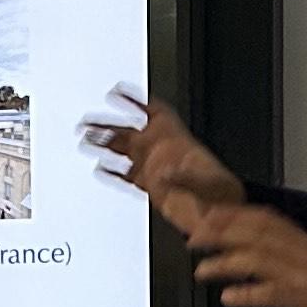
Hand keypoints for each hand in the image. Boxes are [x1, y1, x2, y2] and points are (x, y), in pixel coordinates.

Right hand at [79, 85, 241, 209]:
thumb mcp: (203, 182)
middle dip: (107, 124)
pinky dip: (113, 171)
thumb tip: (162, 177)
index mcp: (176, 141)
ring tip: (86, 138)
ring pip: (124, 151)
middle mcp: (162, 151)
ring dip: (105, 144)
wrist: (219, 215)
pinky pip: (127, 175)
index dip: (135, 100)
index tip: (117, 91)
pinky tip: (100, 168)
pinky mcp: (151, 185)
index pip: (152, 112)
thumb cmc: (218, 193)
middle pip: (130, 131)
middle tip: (88, 120)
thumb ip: (180, 179)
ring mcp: (155, 167)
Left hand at [173, 196, 306, 306]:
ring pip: (260, 258)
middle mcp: (306, 253)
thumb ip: (288, 270)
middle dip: (222, 231)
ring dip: (226, 263)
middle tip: (194, 237)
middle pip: (257, 232)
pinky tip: (229, 298)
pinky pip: (274, 292)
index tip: (207, 215)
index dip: (234, 216)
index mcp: (306, 246)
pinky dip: (248, 294)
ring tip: (202, 271)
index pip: (266, 220)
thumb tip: (260, 272)